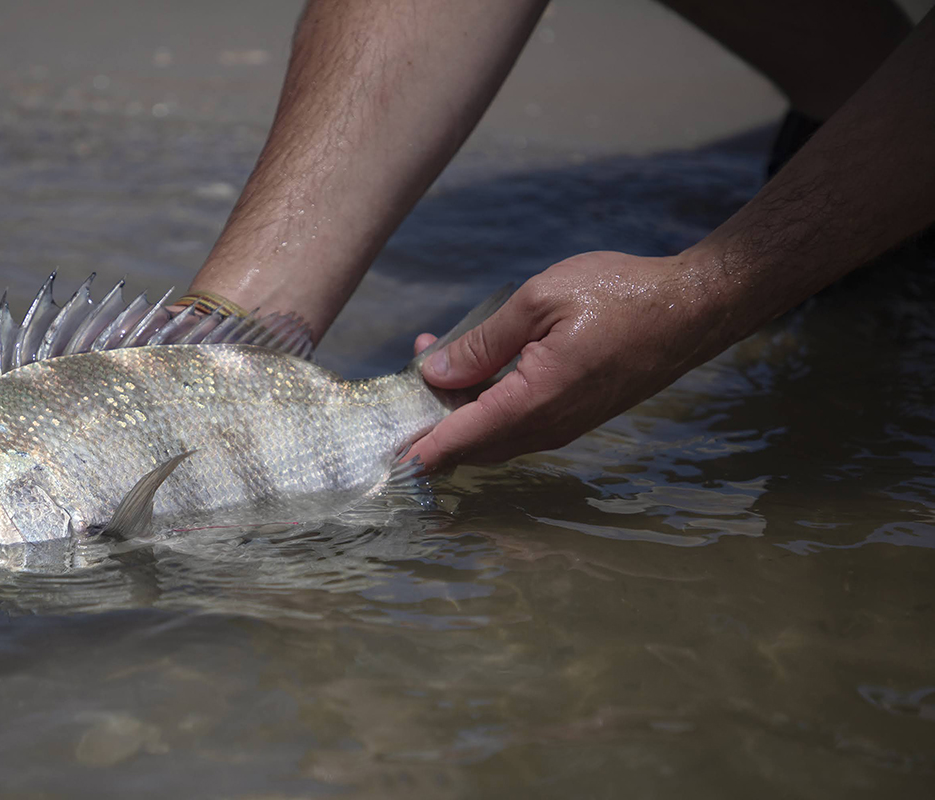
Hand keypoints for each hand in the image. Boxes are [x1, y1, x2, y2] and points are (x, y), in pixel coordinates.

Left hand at [405, 250, 730, 470]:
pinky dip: (487, 404)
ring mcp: (564, 425)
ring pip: (495, 436)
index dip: (419, 451)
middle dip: (431, 423)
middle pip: (472, 445)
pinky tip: (476, 366)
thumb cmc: (617, 295)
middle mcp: (547, 427)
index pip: (460, 438)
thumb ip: (483, 342)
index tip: (384, 460)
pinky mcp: (575, 415)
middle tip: (402, 387)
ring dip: (459, 409)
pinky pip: (519, 424)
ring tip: (434, 356)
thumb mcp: (538, 301)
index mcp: (533, 401)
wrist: (691, 308)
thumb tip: (436, 372)